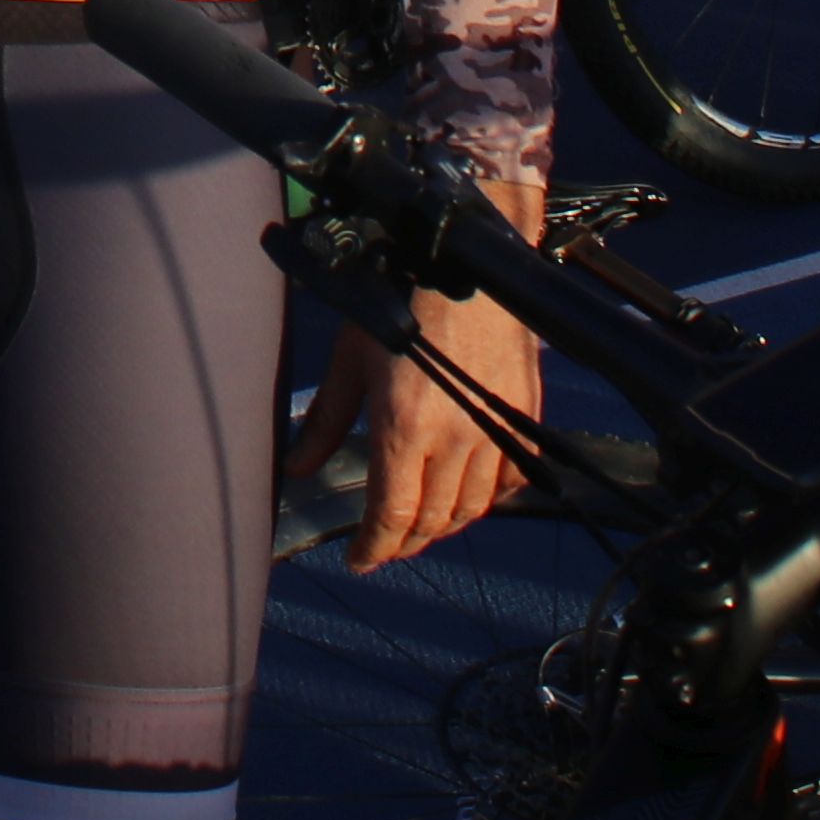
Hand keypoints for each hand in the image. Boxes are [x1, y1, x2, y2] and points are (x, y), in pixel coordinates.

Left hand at [287, 183, 544, 573]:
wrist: (464, 259)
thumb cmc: (397, 297)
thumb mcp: (350, 356)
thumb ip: (328, 421)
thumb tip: (296, 469)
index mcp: (404, 426)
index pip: (392, 516)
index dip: (374, 548)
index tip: (360, 560)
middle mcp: (454, 437)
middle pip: (432, 520)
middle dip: (406, 543)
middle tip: (387, 546)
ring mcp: (495, 428)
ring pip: (472, 507)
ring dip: (445, 526)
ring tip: (422, 526)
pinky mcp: (524, 415)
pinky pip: (510, 479)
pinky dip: (489, 499)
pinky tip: (468, 496)